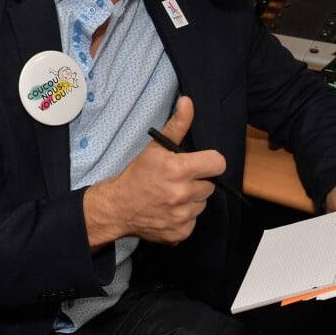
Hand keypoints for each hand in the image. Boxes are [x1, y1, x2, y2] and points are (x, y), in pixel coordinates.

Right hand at [83, 95, 225, 247]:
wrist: (118, 207)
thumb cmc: (138, 174)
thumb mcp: (156, 147)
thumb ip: (177, 124)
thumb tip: (188, 101)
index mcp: (179, 170)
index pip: (218, 163)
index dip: (210, 162)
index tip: (200, 163)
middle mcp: (183, 194)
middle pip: (210, 185)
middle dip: (199, 180)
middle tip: (180, 179)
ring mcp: (182, 216)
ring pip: (203, 203)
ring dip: (193, 199)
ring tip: (174, 194)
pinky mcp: (180, 232)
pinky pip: (194, 221)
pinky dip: (185, 216)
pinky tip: (170, 209)